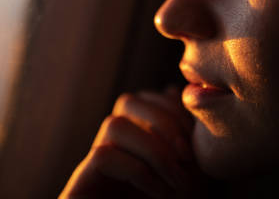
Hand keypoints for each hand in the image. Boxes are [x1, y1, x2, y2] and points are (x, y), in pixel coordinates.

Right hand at [59, 86, 207, 197]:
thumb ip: (180, 140)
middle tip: (186, 154)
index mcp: (137, 142)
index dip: (173, 108)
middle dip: (163, 120)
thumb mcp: (185, 178)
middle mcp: (114, 149)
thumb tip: (170, 89)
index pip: (147, 98)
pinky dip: (138, 169)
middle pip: (127, 101)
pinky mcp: (82, 188)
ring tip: (176, 179)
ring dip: (153, 147)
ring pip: (114, 124)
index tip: (196, 139)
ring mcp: (96, 169)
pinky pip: (103, 156)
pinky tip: (158, 192)